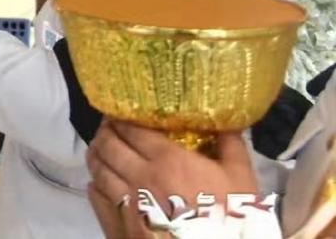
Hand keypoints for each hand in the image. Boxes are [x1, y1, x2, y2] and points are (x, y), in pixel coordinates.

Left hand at [87, 119, 257, 236]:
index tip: (120, 112)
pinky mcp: (120, 223)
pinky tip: (98, 180)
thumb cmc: (230, 217)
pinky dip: (94, 183)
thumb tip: (228, 120)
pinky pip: (97, 197)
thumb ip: (231, 145)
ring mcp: (127, 201)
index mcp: (168, 160)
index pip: (131, 129)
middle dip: (105, 131)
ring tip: (100, 148)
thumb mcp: (240, 179)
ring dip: (96, 154)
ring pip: (98, 169)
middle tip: (109, 127)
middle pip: (108, 145)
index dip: (121, 117)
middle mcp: (140, 177)